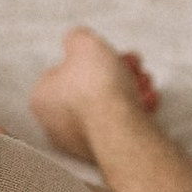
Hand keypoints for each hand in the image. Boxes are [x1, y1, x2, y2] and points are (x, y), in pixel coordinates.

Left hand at [29, 27, 157, 163]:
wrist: (118, 127)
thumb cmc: (96, 85)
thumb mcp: (83, 43)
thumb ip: (77, 38)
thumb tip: (76, 41)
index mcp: (41, 97)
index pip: (65, 71)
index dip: (92, 58)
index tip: (111, 53)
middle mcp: (54, 124)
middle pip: (90, 89)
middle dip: (117, 73)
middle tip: (135, 65)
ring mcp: (77, 142)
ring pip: (107, 107)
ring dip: (130, 89)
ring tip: (146, 82)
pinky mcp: (101, 154)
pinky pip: (118, 126)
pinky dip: (134, 111)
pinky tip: (149, 102)